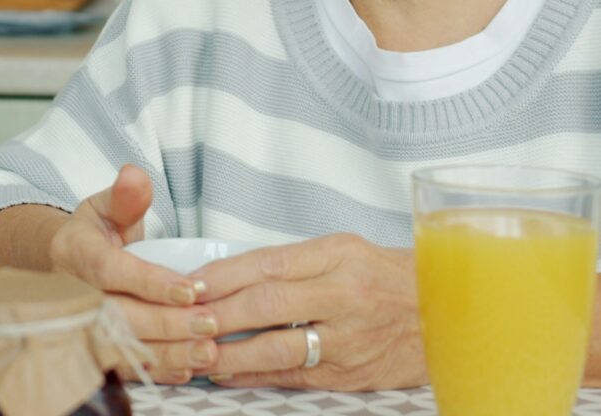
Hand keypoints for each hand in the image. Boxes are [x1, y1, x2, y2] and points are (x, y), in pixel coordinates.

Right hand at [48, 165, 220, 383]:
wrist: (62, 265)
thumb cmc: (93, 233)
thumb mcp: (104, 206)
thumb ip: (125, 196)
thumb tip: (135, 175)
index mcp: (75, 252)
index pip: (110, 271)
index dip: (149, 283)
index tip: (190, 289)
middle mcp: (74, 292)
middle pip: (120, 315)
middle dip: (167, 322)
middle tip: (211, 323)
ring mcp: (82, 324)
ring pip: (124, 346)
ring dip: (167, 352)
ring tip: (208, 351)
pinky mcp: (94, 347)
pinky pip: (124, 366)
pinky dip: (156, 370)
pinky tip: (188, 368)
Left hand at [191, 233, 424, 389]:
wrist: (447, 315)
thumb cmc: (384, 276)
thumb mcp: (342, 250)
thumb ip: (291, 261)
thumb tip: (227, 273)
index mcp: (337, 255)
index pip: (266, 264)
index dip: (220, 276)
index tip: (186, 284)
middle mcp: (343, 294)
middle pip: (265, 304)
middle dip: (215, 313)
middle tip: (179, 318)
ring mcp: (348, 338)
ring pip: (276, 346)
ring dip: (228, 351)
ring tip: (194, 350)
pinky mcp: (350, 374)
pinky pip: (293, 375)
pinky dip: (254, 374)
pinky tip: (226, 371)